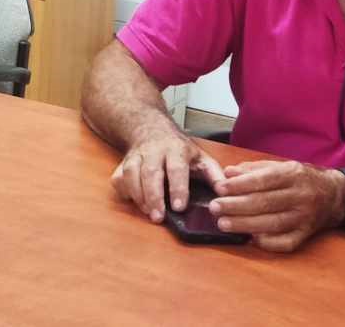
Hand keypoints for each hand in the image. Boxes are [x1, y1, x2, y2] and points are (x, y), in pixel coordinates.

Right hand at [109, 124, 224, 223]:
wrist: (149, 128)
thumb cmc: (178, 148)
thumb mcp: (200, 156)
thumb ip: (214, 174)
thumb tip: (225, 193)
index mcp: (176, 149)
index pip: (176, 168)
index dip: (178, 188)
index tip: (179, 207)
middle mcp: (154, 152)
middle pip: (151, 173)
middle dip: (154, 196)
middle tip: (159, 217)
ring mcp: (136, 157)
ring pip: (131, 174)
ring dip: (138, 196)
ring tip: (149, 213)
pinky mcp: (123, 164)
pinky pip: (118, 178)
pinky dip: (124, 191)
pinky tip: (134, 202)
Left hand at [208, 160, 344, 252]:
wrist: (335, 195)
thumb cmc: (300, 179)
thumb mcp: (280, 166)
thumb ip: (253, 169)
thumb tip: (228, 173)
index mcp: (293, 175)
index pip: (264, 180)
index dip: (241, 185)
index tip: (220, 188)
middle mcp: (301, 196)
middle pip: (266, 203)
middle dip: (237, 206)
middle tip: (215, 207)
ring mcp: (305, 217)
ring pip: (273, 224)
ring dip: (245, 225)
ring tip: (223, 224)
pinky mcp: (306, 234)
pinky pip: (286, 242)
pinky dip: (267, 242)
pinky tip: (249, 238)